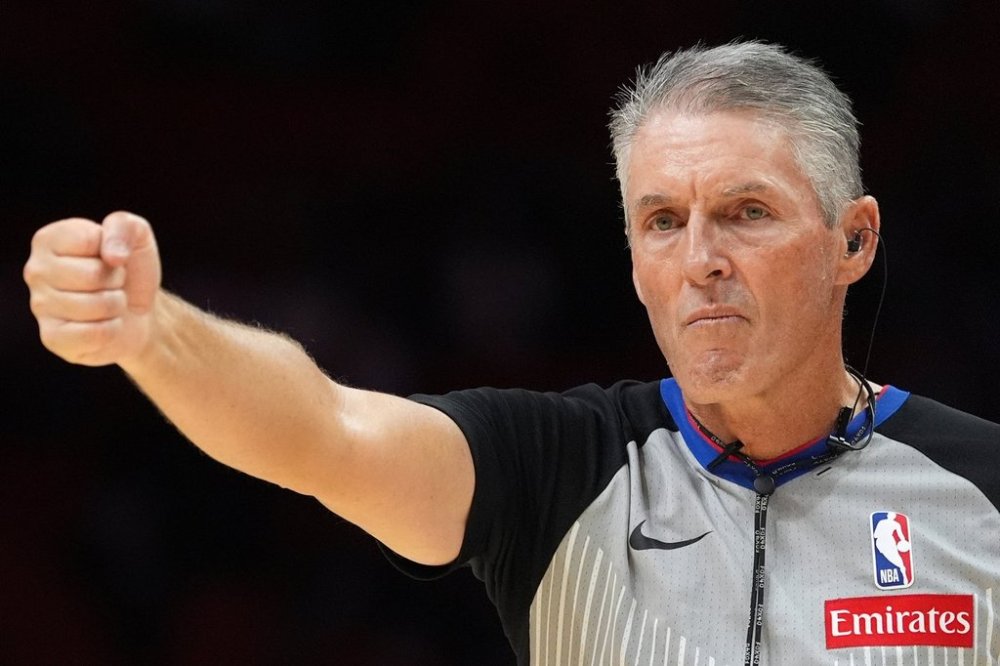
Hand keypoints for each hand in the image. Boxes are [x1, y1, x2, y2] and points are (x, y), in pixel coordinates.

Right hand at [24, 211, 161, 366]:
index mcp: (49, 240)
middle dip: (116, 280)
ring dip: (115, 305)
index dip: (114, 251)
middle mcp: (36, 271)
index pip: (90, 240)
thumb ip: (123, 227)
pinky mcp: (52, 338)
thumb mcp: (136, 235)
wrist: (140, 311)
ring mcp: (40, 306)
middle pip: (93, 275)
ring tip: (109, 302)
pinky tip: (104, 324)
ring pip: (97, 305)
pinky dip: (111, 329)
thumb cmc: (130, 269)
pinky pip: (94, 334)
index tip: (111, 257)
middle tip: (112, 283)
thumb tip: (111, 256)